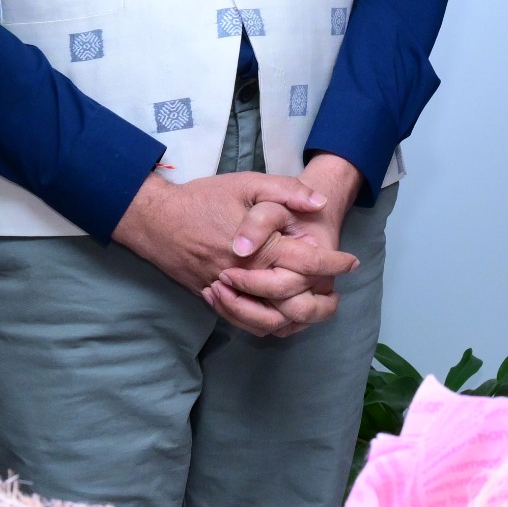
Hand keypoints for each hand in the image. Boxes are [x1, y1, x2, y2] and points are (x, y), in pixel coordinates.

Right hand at [111, 170, 355, 330]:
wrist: (156, 219)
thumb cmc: (203, 198)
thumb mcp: (247, 183)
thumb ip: (286, 191)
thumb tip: (319, 204)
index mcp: (259, 246)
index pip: (307, 263)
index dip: (334, 264)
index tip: (351, 262)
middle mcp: (245, 275)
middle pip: (291, 301)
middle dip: (320, 301)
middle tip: (336, 294)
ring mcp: (226, 291)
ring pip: (267, 320)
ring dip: (294, 319)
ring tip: (313, 309)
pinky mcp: (211, 298)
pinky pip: (241, 321)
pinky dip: (263, 324)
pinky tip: (277, 313)